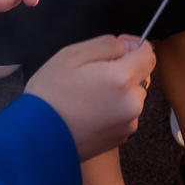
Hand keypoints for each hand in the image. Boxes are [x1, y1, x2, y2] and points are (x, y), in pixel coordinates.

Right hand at [26, 34, 155, 159]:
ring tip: (88, 97)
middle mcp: (132, 103)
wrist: (36, 139)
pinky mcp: (120, 139)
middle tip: (92, 75)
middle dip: (124, 72)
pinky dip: (112, 111)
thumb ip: (107, 44)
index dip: (135, 46)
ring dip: (119, 93)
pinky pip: (124, 116)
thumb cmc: (50, 94)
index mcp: (122, 79)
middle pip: (140, 78)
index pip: (149, 55)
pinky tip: (89, 113)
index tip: (118, 48)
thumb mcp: (72, 54)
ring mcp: (128, 124)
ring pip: (132, 98)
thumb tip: (128, 47)